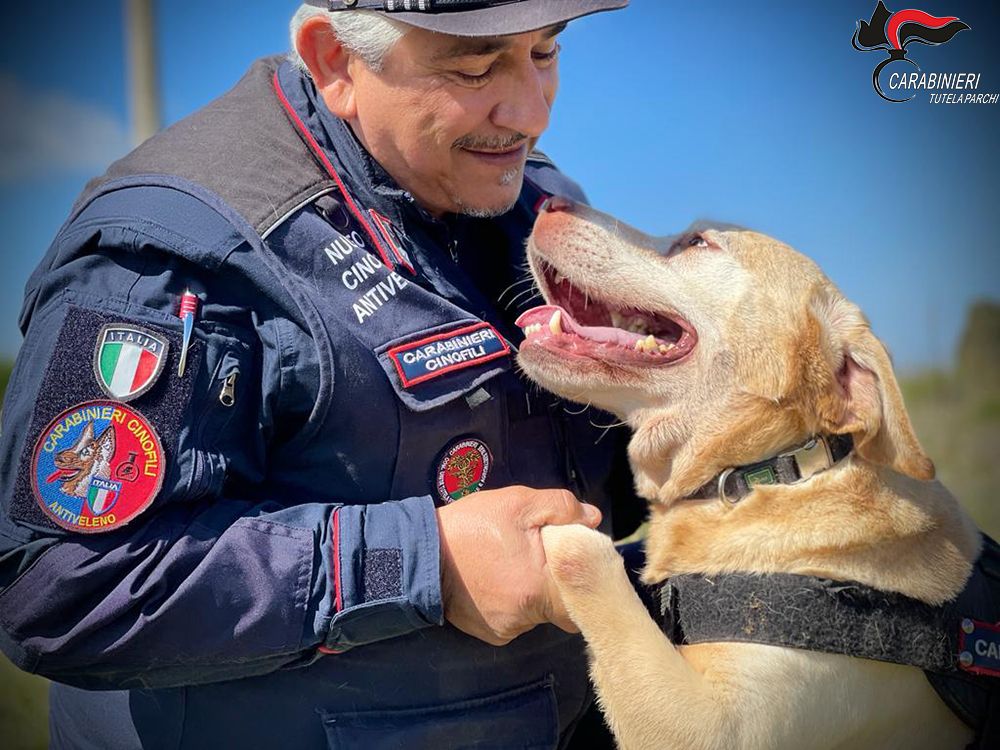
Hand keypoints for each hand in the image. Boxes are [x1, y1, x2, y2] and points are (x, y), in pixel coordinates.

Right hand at [436, 485, 601, 645]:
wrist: (417, 556)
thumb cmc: (469, 527)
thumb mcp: (518, 503)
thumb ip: (560, 508)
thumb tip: (592, 518)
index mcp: (537, 589)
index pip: (584, 597)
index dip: (584, 576)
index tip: (576, 558)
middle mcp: (524, 618)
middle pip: (562, 605)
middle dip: (557, 580)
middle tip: (541, 554)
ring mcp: (506, 629)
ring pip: (538, 611)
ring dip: (534, 589)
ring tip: (514, 561)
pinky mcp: (491, 633)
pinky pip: (517, 618)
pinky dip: (515, 600)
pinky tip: (499, 578)